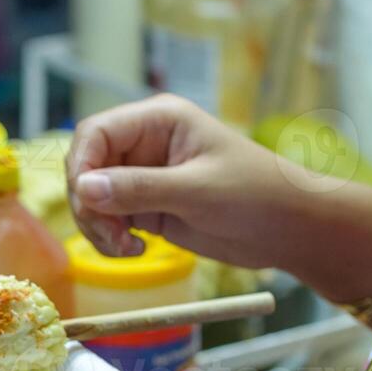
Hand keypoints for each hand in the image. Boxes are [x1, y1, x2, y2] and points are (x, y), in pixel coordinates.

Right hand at [67, 94, 371, 315]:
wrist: (290, 229)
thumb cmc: (256, 195)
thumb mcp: (196, 191)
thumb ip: (138, 189)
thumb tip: (84, 189)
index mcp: (157, 120)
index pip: (95, 132)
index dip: (81, 165)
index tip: (86, 201)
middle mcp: (144, 144)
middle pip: (86, 167)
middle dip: (90, 205)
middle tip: (113, 237)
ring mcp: (143, 177)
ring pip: (92, 198)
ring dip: (98, 227)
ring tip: (127, 249)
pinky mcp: (146, 207)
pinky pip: (108, 220)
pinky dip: (110, 239)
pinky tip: (135, 250)